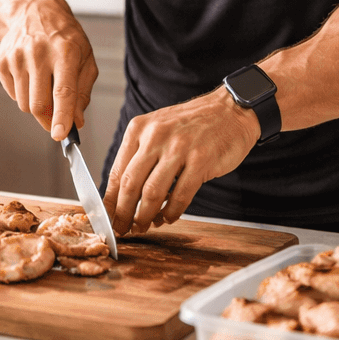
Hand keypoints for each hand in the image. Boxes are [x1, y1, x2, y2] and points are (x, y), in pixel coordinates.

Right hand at [0, 0, 97, 140]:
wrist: (31, 9)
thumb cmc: (64, 36)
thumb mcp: (85, 57)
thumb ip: (83, 91)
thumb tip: (77, 121)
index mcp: (65, 52)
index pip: (62, 91)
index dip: (62, 116)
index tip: (61, 135)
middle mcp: (38, 53)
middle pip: (39, 104)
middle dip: (49, 121)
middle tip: (57, 123)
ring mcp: (16, 56)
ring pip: (24, 104)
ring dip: (37, 106)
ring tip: (45, 86)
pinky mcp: (1, 61)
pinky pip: (13, 94)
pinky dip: (24, 94)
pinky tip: (31, 75)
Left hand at [102, 86, 261, 233]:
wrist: (230, 110)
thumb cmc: (192, 124)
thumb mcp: (157, 129)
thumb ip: (139, 155)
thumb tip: (121, 193)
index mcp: (139, 129)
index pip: (117, 171)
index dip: (110, 200)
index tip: (108, 217)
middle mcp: (155, 136)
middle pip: (130, 184)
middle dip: (123, 213)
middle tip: (123, 229)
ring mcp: (179, 148)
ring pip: (152, 193)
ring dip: (145, 216)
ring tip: (143, 226)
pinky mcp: (201, 160)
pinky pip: (180, 195)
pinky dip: (172, 212)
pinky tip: (168, 217)